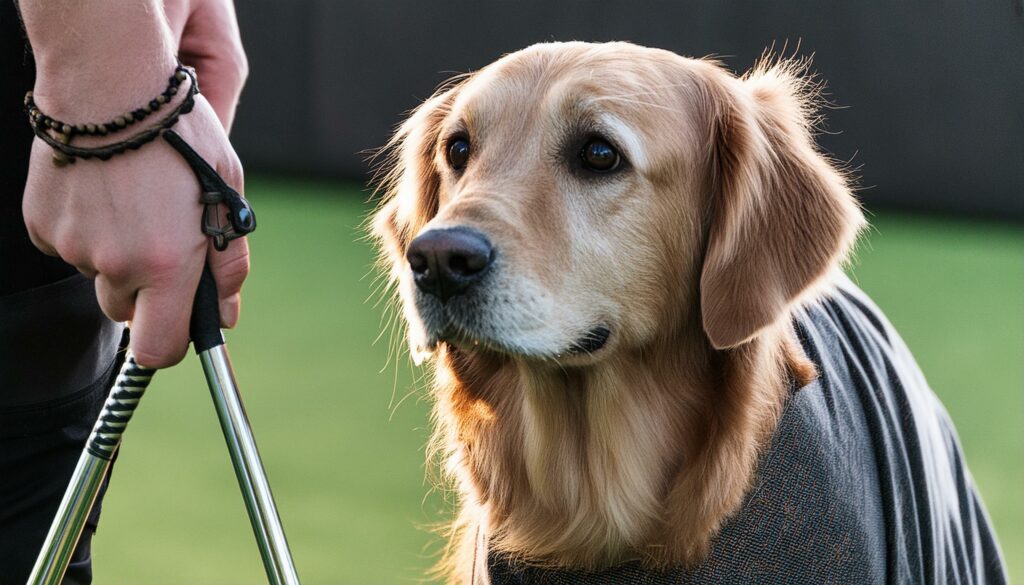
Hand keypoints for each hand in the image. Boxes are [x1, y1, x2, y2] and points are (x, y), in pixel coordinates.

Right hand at [19, 0, 249, 368]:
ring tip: (133, 201)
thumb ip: (228, 265)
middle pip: (128, 311)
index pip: (160, 348)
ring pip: (99, 275)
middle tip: (162, 237)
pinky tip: (103, 191)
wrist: (111, 86)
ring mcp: (74, 246)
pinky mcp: (42, 226)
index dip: (173, 343)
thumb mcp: (228, 197)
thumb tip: (227, 316)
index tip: (182, 325)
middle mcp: (116, 263)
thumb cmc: (180, 138)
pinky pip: (70, 248)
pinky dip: (87, 231)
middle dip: (147, 288)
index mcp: (168, 264)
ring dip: (117, 255)